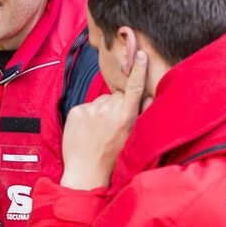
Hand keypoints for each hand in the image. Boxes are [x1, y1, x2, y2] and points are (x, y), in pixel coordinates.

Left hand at [60, 50, 148, 189]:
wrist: (86, 172)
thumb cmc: (112, 158)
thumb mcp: (133, 138)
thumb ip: (142, 115)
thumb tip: (149, 95)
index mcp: (126, 115)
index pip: (134, 86)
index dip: (138, 69)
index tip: (139, 54)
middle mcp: (108, 109)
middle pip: (116, 95)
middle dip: (117, 104)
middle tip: (112, 125)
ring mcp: (90, 109)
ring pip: (101, 101)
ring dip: (101, 110)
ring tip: (99, 130)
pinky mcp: (76, 111)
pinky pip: (86, 107)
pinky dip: (87, 115)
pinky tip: (87, 130)